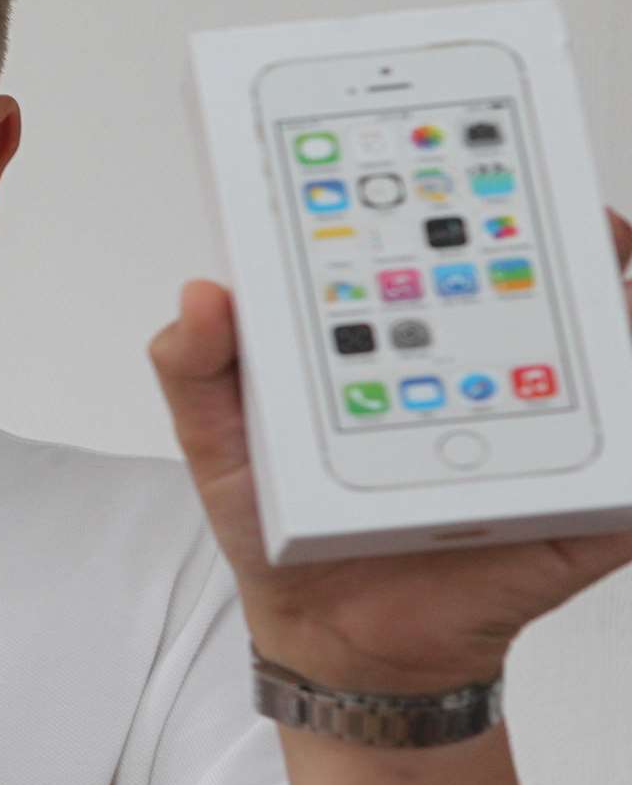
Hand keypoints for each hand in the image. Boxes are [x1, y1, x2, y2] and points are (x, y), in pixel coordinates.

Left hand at [147, 208, 631, 693]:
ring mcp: (539, 434)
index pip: (445, 249)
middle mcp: (480, 371)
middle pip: (544, 282)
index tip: (473, 142)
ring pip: (610, 353)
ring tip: (616, 264)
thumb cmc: (277, 527)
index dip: (470, 190)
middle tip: (571, 209)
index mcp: (402, 342)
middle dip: (569, 229)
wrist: (335, 642)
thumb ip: (196, 368)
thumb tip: (203, 295)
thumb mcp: (218, 442)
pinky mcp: (581, 506)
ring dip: (621, 300)